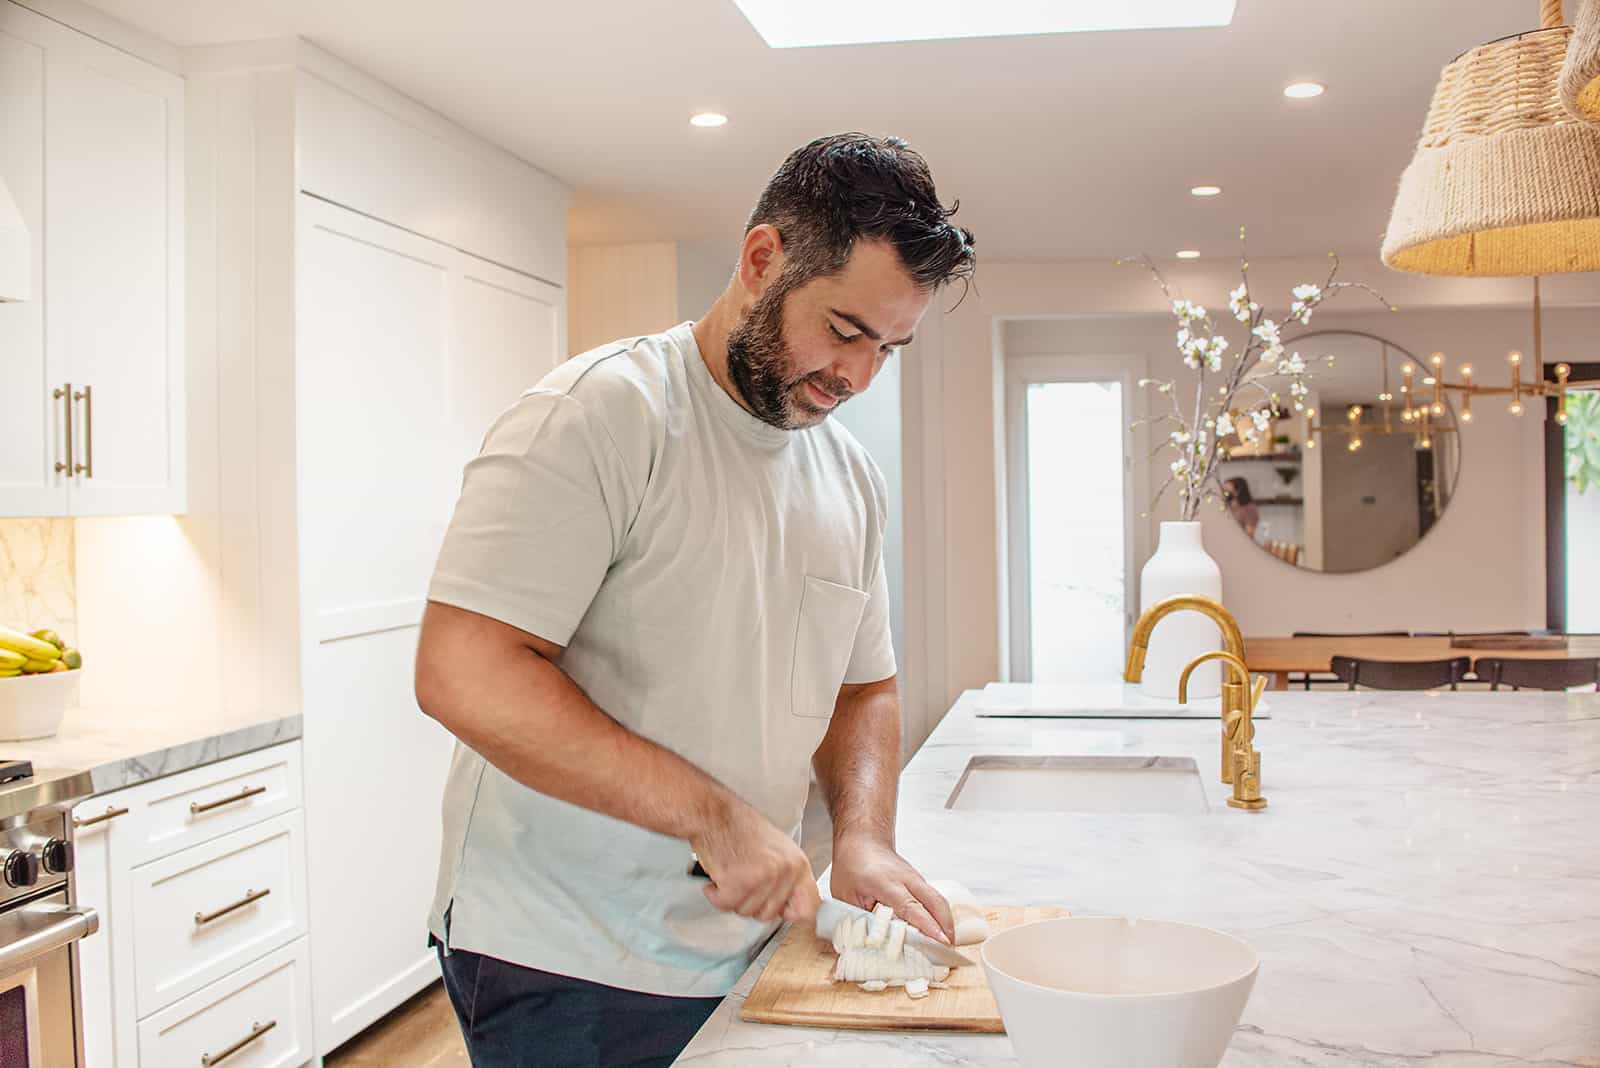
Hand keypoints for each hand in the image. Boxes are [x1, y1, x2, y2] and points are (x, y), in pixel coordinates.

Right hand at [690, 798, 820, 925]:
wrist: (714, 813)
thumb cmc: (741, 828)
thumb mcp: (778, 851)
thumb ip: (788, 881)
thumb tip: (792, 910)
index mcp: (798, 865)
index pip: (809, 908)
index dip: (793, 916)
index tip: (783, 915)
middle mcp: (785, 872)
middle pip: (769, 915)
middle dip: (751, 903)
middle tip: (742, 881)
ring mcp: (763, 878)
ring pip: (746, 911)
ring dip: (732, 897)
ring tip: (730, 873)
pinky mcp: (739, 882)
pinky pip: (726, 905)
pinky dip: (716, 895)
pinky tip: (718, 877)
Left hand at [828, 835, 953, 944]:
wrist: (862, 839)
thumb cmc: (852, 865)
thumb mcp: (845, 895)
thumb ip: (857, 919)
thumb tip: (865, 944)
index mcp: (886, 883)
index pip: (912, 907)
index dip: (927, 926)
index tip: (941, 941)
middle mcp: (906, 879)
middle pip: (935, 902)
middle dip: (947, 927)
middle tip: (949, 949)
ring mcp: (915, 879)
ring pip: (938, 900)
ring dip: (946, 922)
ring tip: (947, 945)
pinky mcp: (918, 881)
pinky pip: (934, 899)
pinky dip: (940, 915)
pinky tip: (938, 931)